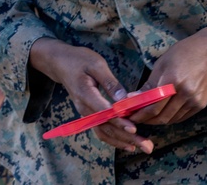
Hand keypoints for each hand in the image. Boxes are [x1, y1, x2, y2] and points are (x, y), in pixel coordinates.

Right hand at [29, 38, 152, 153]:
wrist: (60, 63)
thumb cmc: (78, 60)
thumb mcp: (96, 64)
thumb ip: (110, 82)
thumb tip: (123, 98)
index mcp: (85, 94)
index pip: (104, 112)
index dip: (119, 122)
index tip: (134, 129)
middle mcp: (84, 108)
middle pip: (106, 127)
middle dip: (126, 137)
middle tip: (146, 145)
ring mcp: (85, 113)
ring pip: (104, 132)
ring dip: (123, 141)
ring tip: (142, 146)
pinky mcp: (89, 114)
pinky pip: (101, 130)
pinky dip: (114, 138)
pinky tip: (127, 143)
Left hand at [128, 25, 206, 126]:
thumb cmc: (183, 53)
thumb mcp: (161, 64)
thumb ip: (149, 84)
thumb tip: (133, 98)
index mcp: (172, 81)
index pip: (153, 107)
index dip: (140, 115)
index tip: (130, 115)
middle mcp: (185, 93)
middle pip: (162, 116)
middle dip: (147, 120)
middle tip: (137, 118)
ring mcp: (195, 100)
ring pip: (172, 119)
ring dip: (158, 120)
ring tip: (147, 117)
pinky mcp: (201, 104)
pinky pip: (182, 117)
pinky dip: (170, 118)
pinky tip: (162, 114)